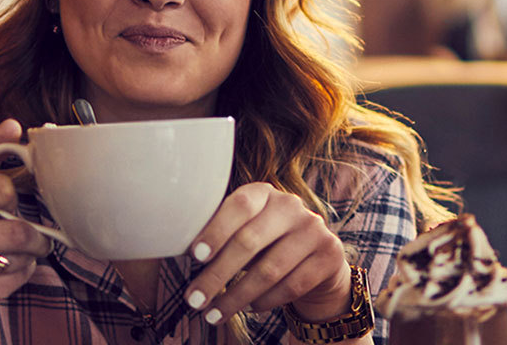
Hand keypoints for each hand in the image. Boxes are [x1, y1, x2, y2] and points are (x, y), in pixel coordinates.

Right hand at [0, 119, 51, 320]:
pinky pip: (17, 279)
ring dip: (28, 255)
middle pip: (18, 230)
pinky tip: (3, 272)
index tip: (6, 200)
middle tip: (28, 233)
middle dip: (33, 233)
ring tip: (15, 252)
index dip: (12, 194)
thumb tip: (12, 124)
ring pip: (21, 256)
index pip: (2, 188)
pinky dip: (21, 274)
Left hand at [184, 182, 351, 325]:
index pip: (239, 205)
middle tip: (194, 299)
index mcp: (264, 193)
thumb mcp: (246, 229)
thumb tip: (177, 247)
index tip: (194, 256)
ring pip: (269, 270)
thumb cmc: (265, 242)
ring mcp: (314, 229)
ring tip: (213, 313)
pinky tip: (249, 308)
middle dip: (217, 275)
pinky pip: (291, 286)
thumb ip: (221, 233)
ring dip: (236, 297)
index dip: (216, 230)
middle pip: (249, 242)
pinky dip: (265, 301)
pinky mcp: (330, 255)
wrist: (317, 258)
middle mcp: (291, 206)